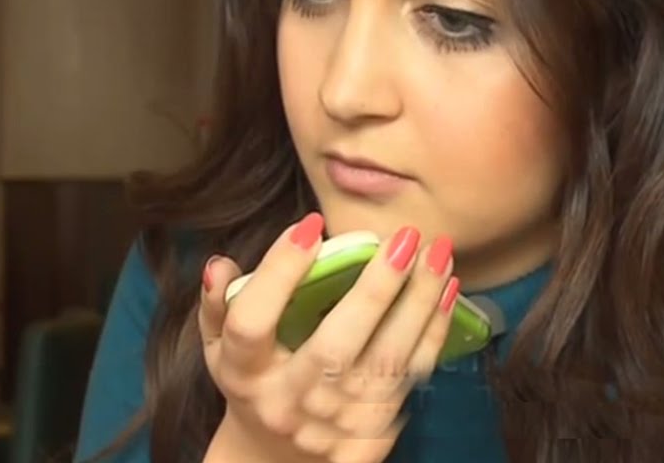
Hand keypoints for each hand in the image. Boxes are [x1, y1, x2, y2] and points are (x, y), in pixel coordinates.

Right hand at [199, 213, 459, 462]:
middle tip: (402, 239)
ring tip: (437, 251)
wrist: (276, 458)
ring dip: (418, 304)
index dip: (278, 274)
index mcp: (245, 373)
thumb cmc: (252, 382)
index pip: (252, 324)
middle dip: (373, 291)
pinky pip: (410, 378)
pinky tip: (446, 288)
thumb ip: (218, 305)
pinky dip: (433, 332)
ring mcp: (335, 424)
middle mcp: (289, 402)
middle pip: (333, 349)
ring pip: (385, 362)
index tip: (309, 224)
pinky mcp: (372, 434)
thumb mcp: (219, 347)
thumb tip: (220, 265)